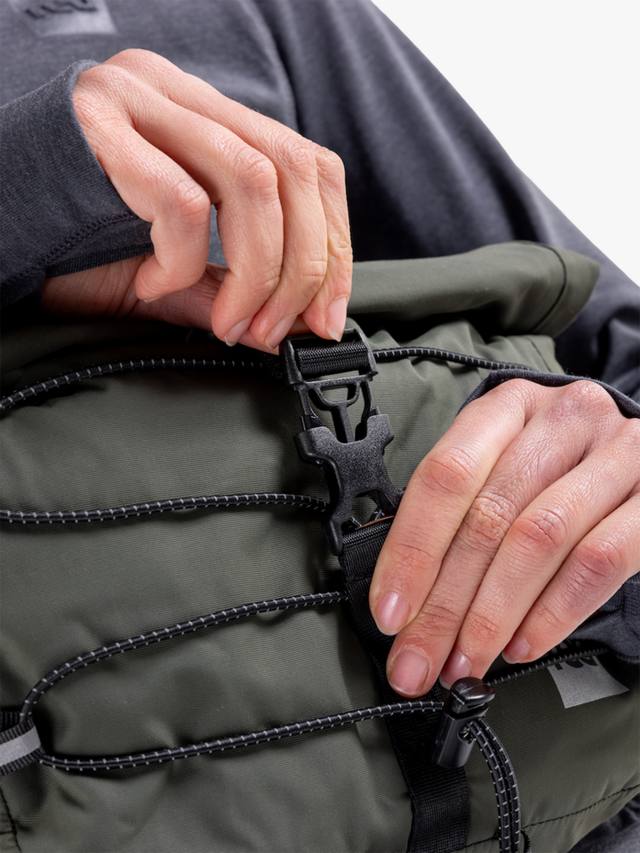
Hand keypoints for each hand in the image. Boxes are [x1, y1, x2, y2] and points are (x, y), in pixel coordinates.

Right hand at [42, 49, 351, 351]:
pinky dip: (182, 262)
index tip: (327, 315)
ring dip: (256, 273)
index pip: (307, 164)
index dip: (333, 243)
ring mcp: (141, 103)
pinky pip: (180, 201)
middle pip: (293, 169)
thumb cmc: (73, 245)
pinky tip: (153, 283)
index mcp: (207, 119)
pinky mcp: (102, 128)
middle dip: (304, 266)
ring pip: (253, 181)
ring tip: (228, 320)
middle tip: (278, 329)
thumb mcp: (169, 273)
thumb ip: (230, 290)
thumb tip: (291, 326)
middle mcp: (180, 96)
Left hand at [369, 379, 639, 696]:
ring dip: (492, 615)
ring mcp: (617, 452)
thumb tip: (407, 597)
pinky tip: (522, 644)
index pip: (445, 475)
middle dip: (444, 603)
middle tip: (418, 659)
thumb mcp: (509, 465)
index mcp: (508, 407)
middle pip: (487, 516)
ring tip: (466, 661)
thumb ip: (464, 511)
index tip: (390, 612)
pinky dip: (553, 612)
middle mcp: (562, 418)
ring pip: (537, 539)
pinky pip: (598, 562)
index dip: (411, 550)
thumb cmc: (563, 465)